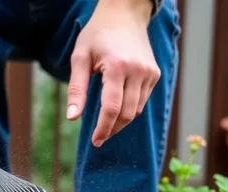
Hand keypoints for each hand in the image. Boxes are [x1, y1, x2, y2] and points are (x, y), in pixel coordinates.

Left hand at [67, 0, 158, 146]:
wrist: (124, 14)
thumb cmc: (97, 34)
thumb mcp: (80, 58)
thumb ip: (76, 89)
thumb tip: (72, 118)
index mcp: (117, 67)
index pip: (112, 108)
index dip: (103, 128)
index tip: (95, 141)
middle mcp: (138, 71)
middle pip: (127, 114)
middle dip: (112, 128)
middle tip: (98, 137)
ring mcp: (149, 72)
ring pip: (137, 110)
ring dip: (121, 121)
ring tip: (106, 123)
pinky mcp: (155, 73)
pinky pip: (143, 100)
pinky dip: (130, 108)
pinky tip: (118, 106)